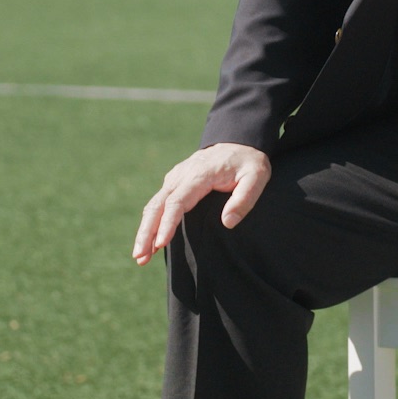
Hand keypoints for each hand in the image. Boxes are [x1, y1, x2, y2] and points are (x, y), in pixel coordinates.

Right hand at [131, 143, 270, 265]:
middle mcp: (181, 175)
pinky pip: (158, 203)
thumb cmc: (248, 162)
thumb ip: (244, 199)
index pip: (177, 201)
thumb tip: (227, 223)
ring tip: (140, 256)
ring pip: (154, 205)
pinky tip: (150, 241)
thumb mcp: (257, 176)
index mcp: (200, 175)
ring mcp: (175, 178)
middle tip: (140, 257)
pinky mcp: (175, 182)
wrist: (239, 141)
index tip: (161, 243)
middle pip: (157, 205)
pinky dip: (151, 222)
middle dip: (147, 231)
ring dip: (145, 230)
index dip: (168, 223)